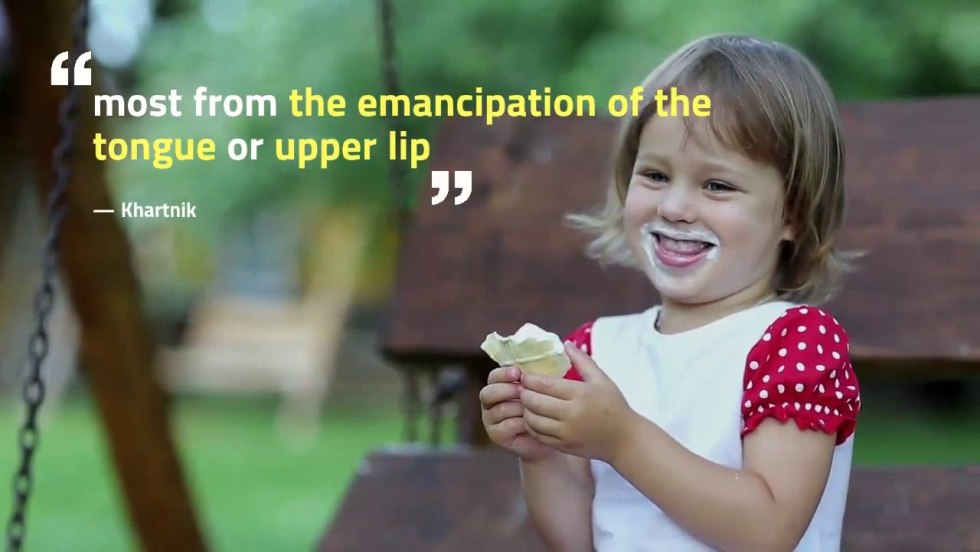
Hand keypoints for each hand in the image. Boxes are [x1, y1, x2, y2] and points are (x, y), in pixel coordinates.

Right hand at [480, 365, 556, 462]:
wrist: (548, 435)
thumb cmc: (544, 408)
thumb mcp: (541, 389)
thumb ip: (537, 375)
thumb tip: (553, 350)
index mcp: (498, 386)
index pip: (493, 376)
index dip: (503, 373)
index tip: (518, 373)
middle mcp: (490, 402)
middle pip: (488, 393)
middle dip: (505, 390)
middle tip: (522, 390)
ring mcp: (490, 419)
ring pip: (498, 409)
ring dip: (516, 407)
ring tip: (531, 407)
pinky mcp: (496, 435)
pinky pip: (504, 426)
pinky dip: (518, 423)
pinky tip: (530, 422)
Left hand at [521, 342, 637, 462]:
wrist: (624, 439)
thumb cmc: (614, 406)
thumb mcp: (601, 379)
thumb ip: (582, 360)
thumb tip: (566, 343)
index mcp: (580, 394)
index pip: (545, 384)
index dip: (529, 379)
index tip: (525, 375)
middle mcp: (571, 414)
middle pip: (535, 402)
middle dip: (524, 393)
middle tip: (522, 388)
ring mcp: (566, 432)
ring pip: (533, 420)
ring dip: (525, 410)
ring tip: (527, 402)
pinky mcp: (563, 446)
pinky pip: (538, 435)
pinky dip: (531, 425)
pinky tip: (534, 418)